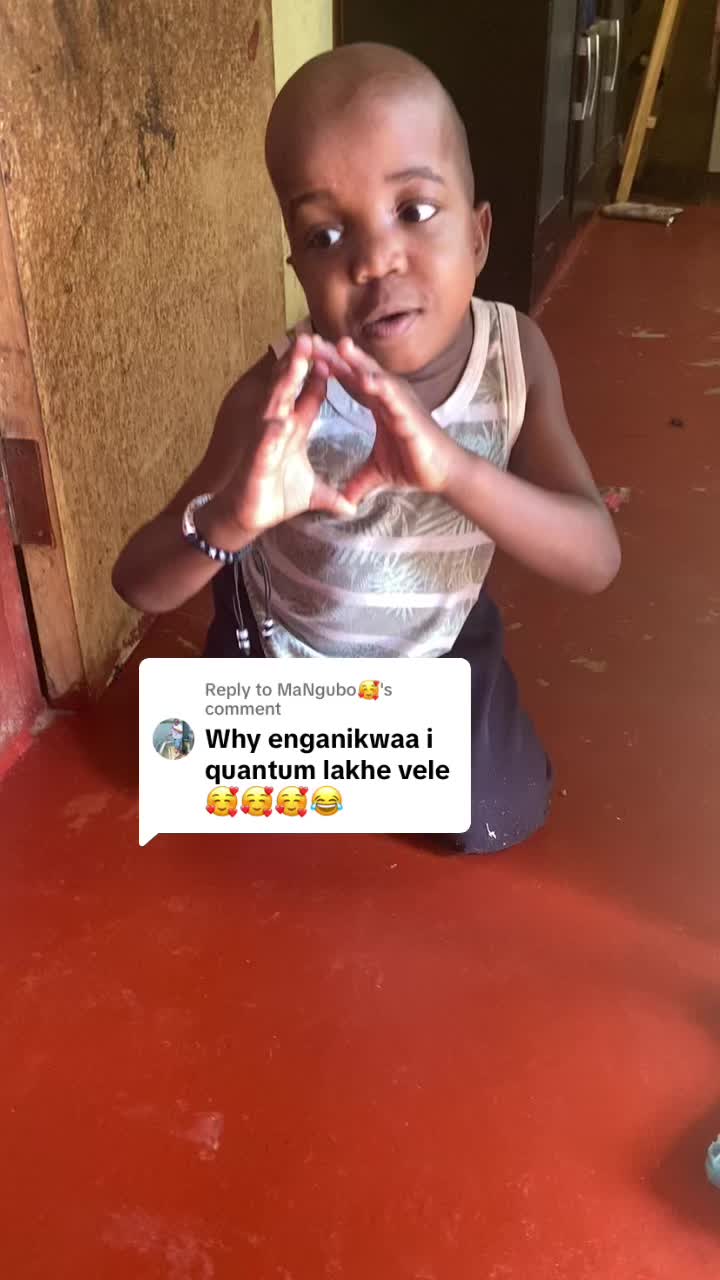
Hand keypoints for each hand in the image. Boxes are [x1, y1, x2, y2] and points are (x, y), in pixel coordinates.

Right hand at [213, 334, 355, 537]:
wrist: (248, 518)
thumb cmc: (276, 498)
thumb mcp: (313, 492)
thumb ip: (332, 494)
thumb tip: (352, 506)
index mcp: (292, 428)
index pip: (308, 394)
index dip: (321, 373)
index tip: (334, 351)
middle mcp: (277, 428)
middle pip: (290, 389)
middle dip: (300, 363)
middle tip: (311, 335)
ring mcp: (265, 442)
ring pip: (275, 406)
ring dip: (285, 384)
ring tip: (296, 360)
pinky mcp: (256, 464)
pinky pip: (265, 445)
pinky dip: (272, 432)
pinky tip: (282, 419)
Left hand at [311, 334, 460, 506]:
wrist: (443, 476)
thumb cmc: (415, 467)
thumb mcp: (377, 474)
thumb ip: (358, 482)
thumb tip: (345, 501)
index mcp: (379, 405)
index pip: (350, 381)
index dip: (330, 367)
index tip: (306, 355)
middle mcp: (389, 397)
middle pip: (357, 370)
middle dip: (335, 355)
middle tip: (310, 339)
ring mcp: (401, 402)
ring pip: (375, 376)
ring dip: (357, 361)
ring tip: (337, 345)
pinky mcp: (411, 414)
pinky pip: (393, 397)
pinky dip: (380, 386)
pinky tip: (365, 378)